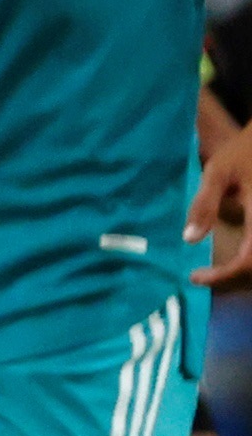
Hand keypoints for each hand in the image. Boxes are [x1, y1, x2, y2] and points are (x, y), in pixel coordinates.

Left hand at [187, 120, 251, 290]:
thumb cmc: (241, 154)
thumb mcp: (217, 173)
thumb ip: (204, 204)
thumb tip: (190, 240)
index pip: (249, 261)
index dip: (224, 276)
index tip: (195, 277)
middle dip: (232, 281)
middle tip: (202, 277)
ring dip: (243, 278)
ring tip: (215, 274)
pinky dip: (250, 267)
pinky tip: (233, 264)